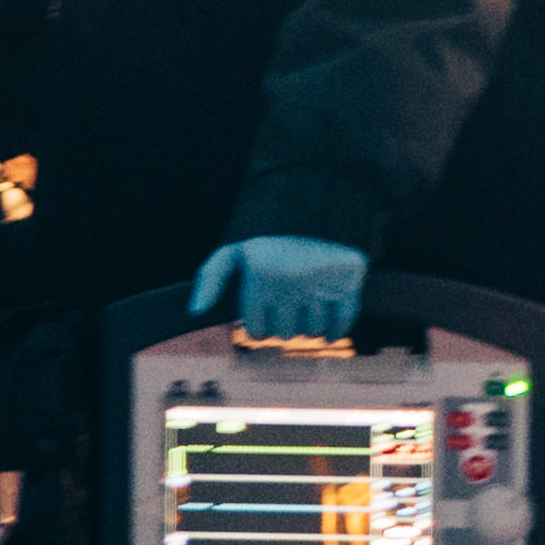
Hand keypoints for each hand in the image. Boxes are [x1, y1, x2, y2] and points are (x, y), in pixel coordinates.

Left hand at [190, 237, 366, 347]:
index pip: (257, 331)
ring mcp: (322, 284)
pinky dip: (336, 328)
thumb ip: (211, 277)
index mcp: (260, 277)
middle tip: (287, 302)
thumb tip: (196, 311)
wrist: (317, 210)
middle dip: (284, 322)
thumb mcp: (235, 251)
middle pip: (285, 334)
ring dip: (309, 324)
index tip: (265, 306)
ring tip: (306, 302)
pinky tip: (328, 321)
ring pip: (312, 332)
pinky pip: (342, 323)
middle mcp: (291, 282)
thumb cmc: (270, 240)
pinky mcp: (348, 283)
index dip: (260, 321)